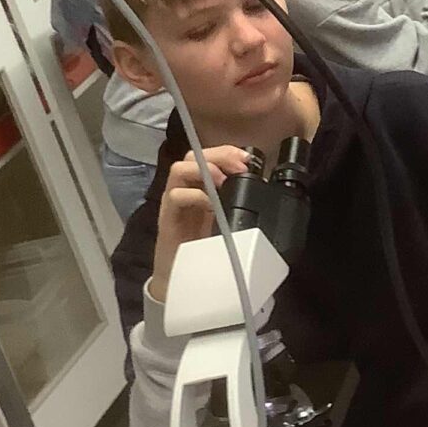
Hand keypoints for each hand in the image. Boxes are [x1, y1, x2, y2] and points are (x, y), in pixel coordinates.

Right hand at [150, 146, 250, 302]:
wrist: (178, 275)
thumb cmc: (202, 245)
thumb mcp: (224, 218)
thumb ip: (234, 201)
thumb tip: (260, 188)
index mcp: (199, 185)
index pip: (209, 155)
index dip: (228, 152)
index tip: (248, 159)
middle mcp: (185, 188)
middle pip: (193, 156)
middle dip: (219, 156)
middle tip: (238, 167)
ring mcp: (174, 201)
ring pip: (179, 169)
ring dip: (204, 170)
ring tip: (222, 182)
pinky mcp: (167, 217)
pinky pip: (175, 196)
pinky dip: (195, 195)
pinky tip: (210, 204)